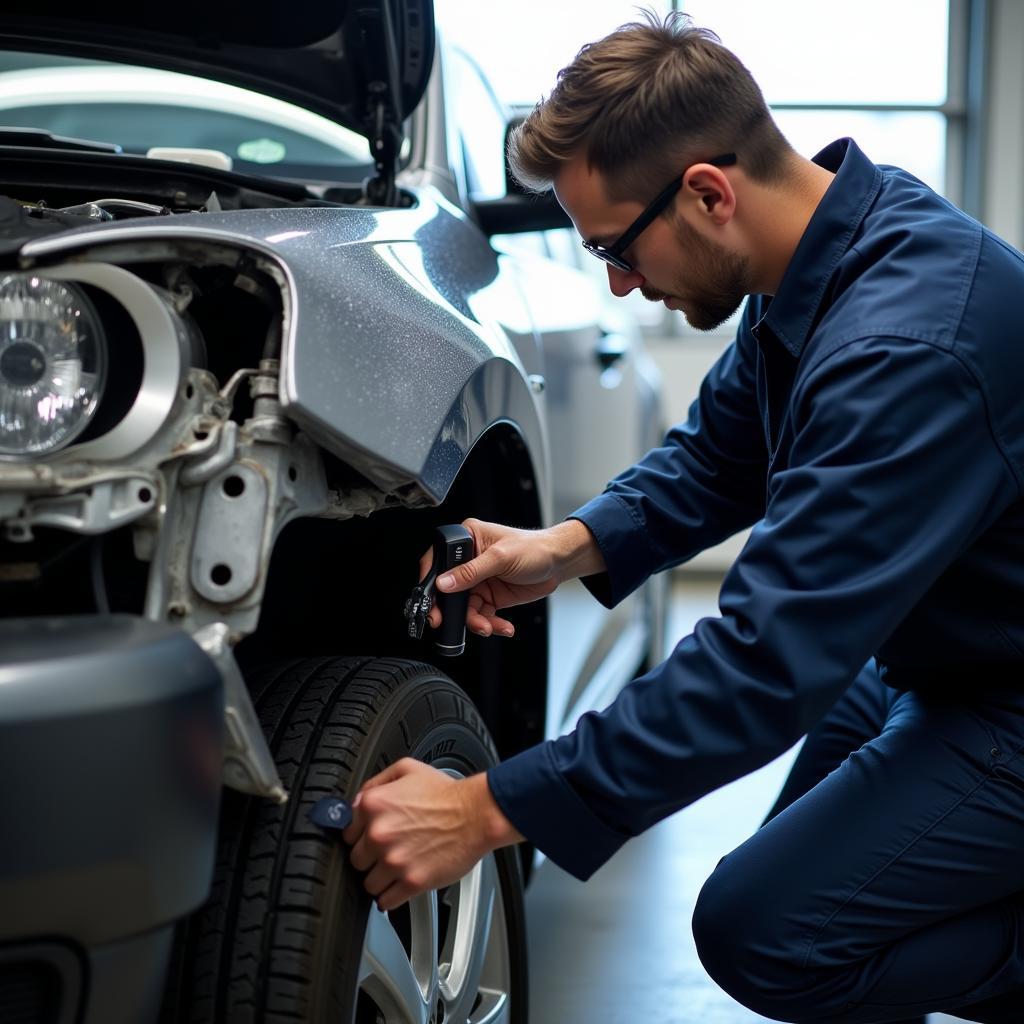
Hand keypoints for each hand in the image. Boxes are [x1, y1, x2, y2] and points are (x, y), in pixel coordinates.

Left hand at [343, 758, 522, 910]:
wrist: (477, 814)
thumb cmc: (446, 795)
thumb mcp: (408, 769)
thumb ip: (376, 782)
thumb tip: (357, 802)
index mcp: (373, 805)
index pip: (347, 834)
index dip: (361, 837)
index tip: (372, 839)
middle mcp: (379, 833)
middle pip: (356, 861)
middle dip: (370, 859)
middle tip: (388, 852)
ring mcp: (394, 860)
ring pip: (369, 883)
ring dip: (381, 879)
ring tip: (397, 869)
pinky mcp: (411, 882)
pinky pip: (386, 901)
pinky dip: (391, 898)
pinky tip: (399, 886)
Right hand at [420, 518, 604, 637]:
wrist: (558, 563)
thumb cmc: (534, 548)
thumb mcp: (501, 558)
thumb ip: (471, 572)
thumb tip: (444, 583)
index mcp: (468, 540)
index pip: (440, 561)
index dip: (432, 583)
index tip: (430, 602)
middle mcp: (470, 561)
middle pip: (449, 589)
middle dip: (451, 609)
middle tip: (447, 623)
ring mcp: (479, 580)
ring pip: (465, 607)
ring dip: (475, 621)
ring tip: (488, 627)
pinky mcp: (490, 596)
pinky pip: (482, 615)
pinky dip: (490, 624)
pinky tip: (501, 627)